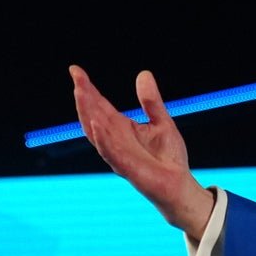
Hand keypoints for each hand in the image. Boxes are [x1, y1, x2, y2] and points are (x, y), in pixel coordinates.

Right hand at [70, 64, 213, 238]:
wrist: (179, 185)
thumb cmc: (168, 157)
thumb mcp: (161, 122)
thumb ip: (151, 101)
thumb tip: (143, 74)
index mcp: (121, 128)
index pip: (100, 105)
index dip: (87, 88)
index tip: (75, 70)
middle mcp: (115, 140)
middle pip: (94, 115)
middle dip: (85, 97)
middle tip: (76, 77)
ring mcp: (118, 154)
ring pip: (97, 132)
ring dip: (88, 113)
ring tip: (81, 92)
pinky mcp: (128, 168)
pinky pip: (111, 152)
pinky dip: (103, 138)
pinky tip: (97, 124)